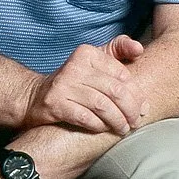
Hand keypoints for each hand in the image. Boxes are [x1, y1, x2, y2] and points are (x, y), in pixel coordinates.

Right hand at [23, 35, 148, 135]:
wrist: (37, 96)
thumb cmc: (74, 80)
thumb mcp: (94, 60)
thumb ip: (118, 49)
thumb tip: (139, 49)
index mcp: (88, 53)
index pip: (122, 74)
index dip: (136, 93)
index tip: (142, 107)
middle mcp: (75, 66)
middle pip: (114, 90)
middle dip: (130, 109)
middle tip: (135, 122)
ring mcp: (63, 84)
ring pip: (102, 105)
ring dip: (117, 120)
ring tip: (123, 128)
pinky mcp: (55, 104)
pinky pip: (85, 117)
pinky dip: (98, 125)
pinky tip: (103, 129)